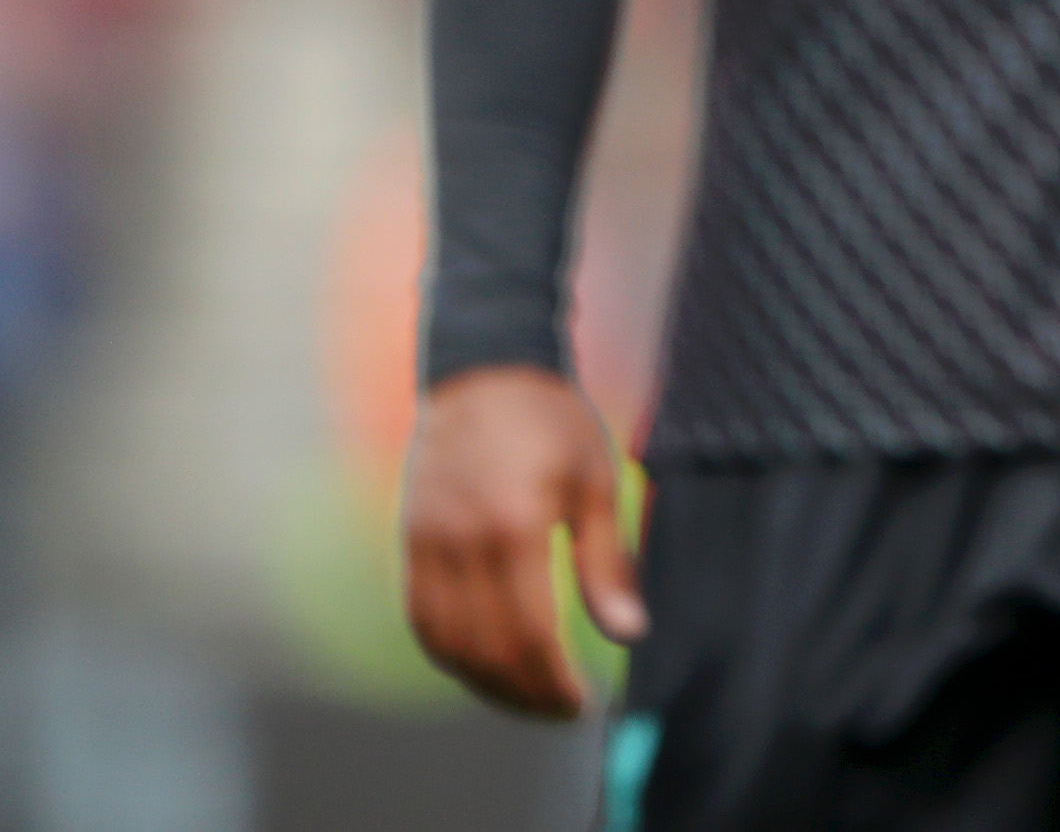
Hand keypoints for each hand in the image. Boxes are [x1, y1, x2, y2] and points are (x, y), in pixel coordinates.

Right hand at [401, 364, 642, 717]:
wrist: (483, 370)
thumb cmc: (550, 420)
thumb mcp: (597, 483)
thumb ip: (607, 563)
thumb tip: (627, 631)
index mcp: (514, 530)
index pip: (530, 635)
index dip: (554, 682)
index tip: (581, 703)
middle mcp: (461, 546)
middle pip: (484, 650)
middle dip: (523, 693)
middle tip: (557, 710)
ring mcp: (426, 547)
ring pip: (445, 644)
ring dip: (483, 683)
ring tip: (524, 697)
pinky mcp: (409, 543)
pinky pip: (421, 619)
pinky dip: (448, 653)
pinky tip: (480, 664)